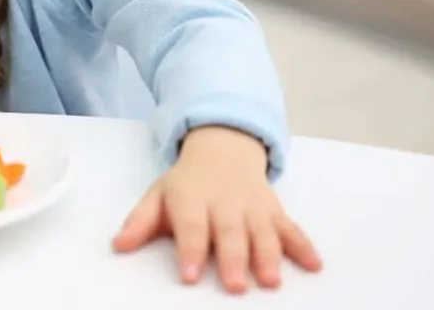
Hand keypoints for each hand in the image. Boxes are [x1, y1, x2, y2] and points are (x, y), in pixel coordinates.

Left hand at [112, 125, 321, 292]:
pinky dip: (304, 245)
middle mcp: (224, 202)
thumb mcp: (158, 195)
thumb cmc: (187, 182)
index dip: (190, 250)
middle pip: (230, 232)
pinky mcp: (274, 210)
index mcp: (191, 197)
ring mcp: (253, 206)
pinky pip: (291, 228)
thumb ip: (140, 221)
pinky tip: (315, 264)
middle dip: (232, 259)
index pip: (190, 225)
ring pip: (263, 231)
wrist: (224, 147)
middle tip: (234, 286)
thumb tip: (118, 245)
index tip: (189, 276)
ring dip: (269, 255)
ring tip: (271, 280)